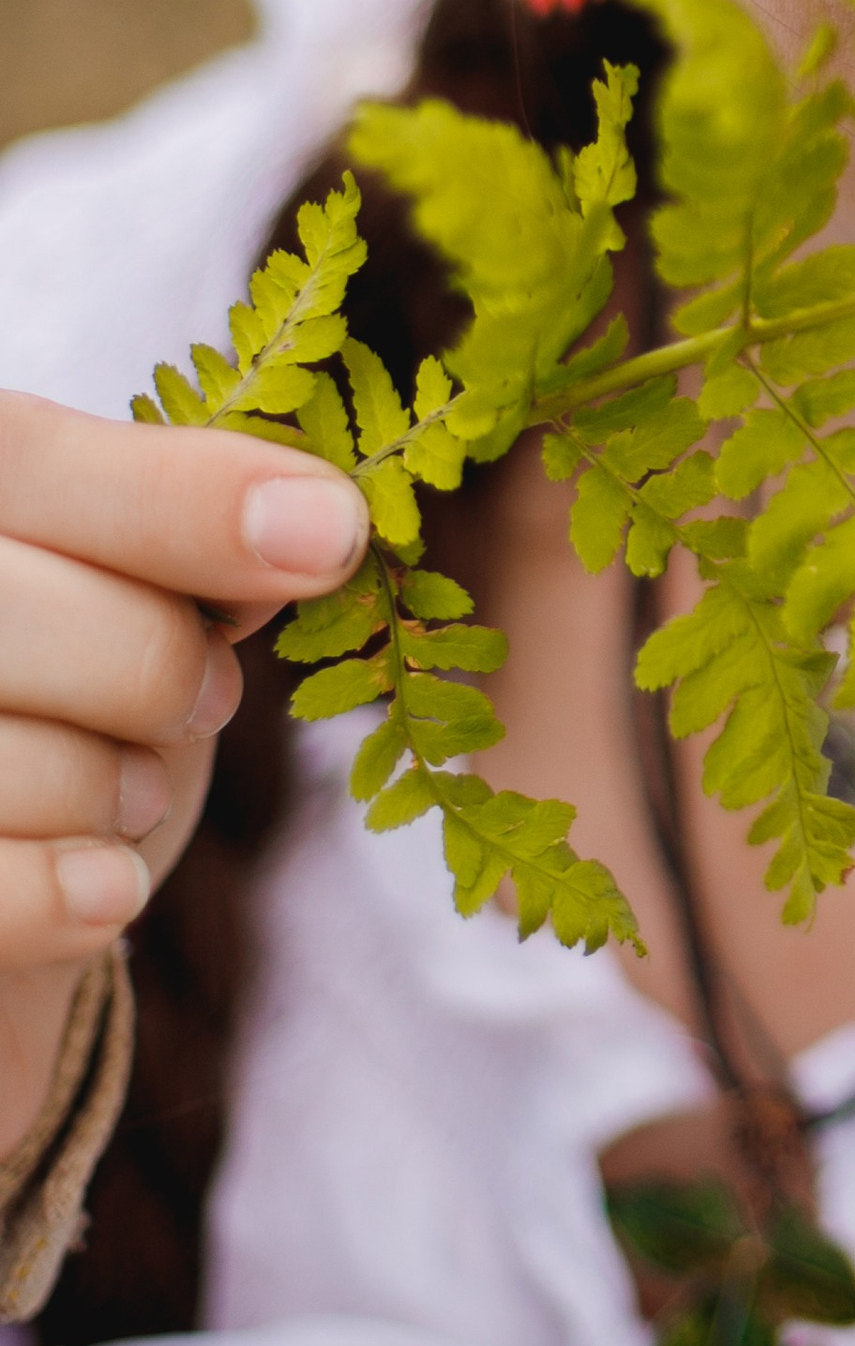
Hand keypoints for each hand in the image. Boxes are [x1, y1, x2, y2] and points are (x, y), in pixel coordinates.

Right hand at [0, 393, 369, 1164]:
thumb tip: (315, 524)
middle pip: (22, 614)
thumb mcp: (143, 587)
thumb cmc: (82, 692)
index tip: (331, 536)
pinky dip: (81, 892)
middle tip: (201, 698)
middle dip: (155, 664)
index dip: (179, 497)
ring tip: (122, 786)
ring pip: (13, 765)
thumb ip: (197, 535)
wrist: (12, 865)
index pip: (26, 454)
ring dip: (114, 788)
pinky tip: (111, 886)